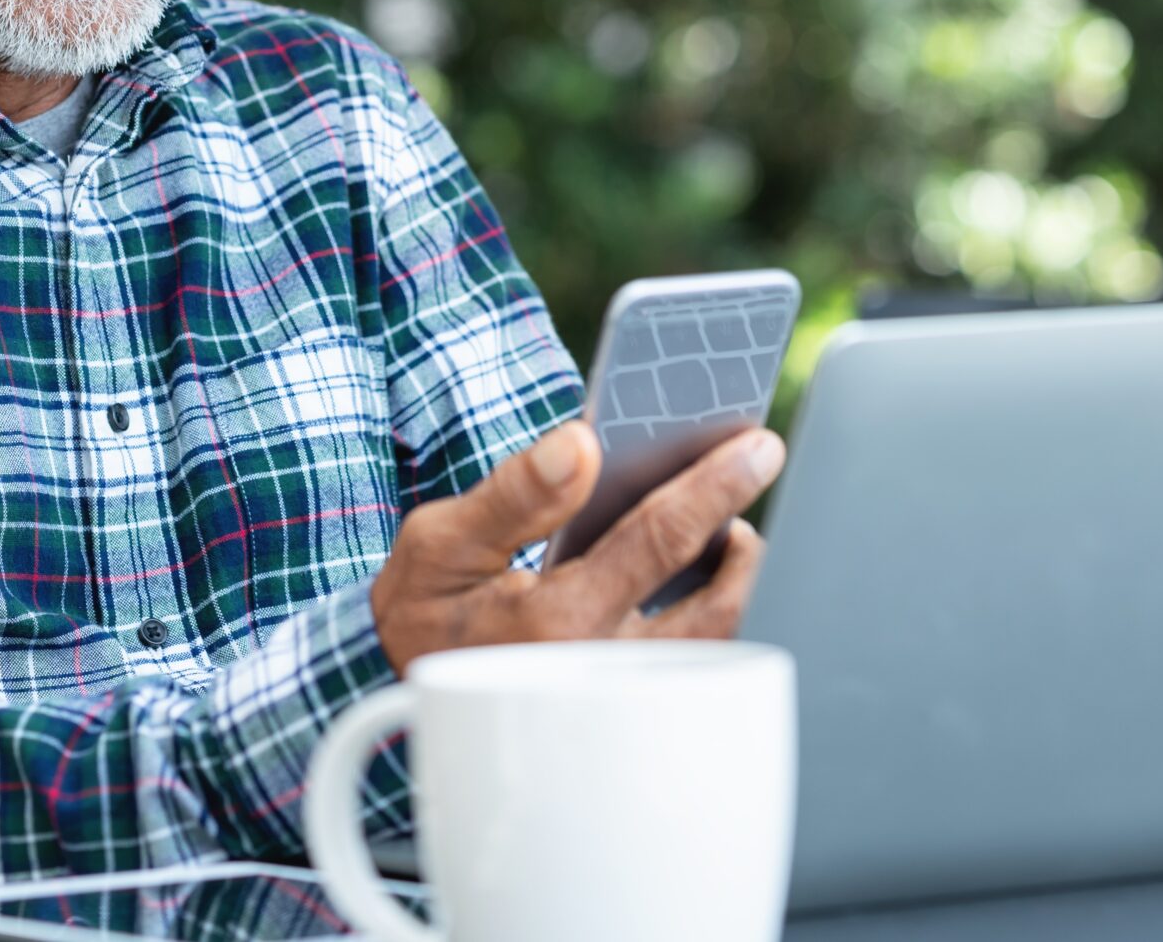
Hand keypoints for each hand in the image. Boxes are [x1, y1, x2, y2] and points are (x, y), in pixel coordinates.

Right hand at [369, 420, 784, 672]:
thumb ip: (513, 494)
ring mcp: (622, 703)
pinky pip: (697, 672)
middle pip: (717, 608)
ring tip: (728, 537)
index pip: (659, 541)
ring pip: (716, 649)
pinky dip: (717, 623)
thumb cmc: (430, 605)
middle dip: (747, 547)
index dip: (714, 486)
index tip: (759, 446)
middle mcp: (600, 672)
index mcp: (555, 624)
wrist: (404, 685)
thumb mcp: (442, 541)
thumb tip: (580, 445)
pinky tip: (710, 582)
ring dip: (738, 587)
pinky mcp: (629, 717)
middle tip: (749, 489)